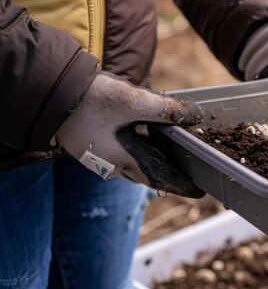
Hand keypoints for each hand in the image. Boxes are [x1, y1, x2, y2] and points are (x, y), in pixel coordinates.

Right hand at [56, 72, 204, 197]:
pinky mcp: (93, 149)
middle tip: (189, 177)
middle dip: (169, 176)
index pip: (162, 177)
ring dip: (153, 166)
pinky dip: (138, 154)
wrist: (48, 96)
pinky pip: (122, 158)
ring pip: (134, 168)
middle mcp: (113, 166)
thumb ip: (164, 109)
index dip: (182, 184)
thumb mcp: (132, 100)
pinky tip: (144, 143)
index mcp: (125, 160)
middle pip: (149, 176)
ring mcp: (101, 159)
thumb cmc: (90, 100)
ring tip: (171, 161)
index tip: (199, 192)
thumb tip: (193, 115)